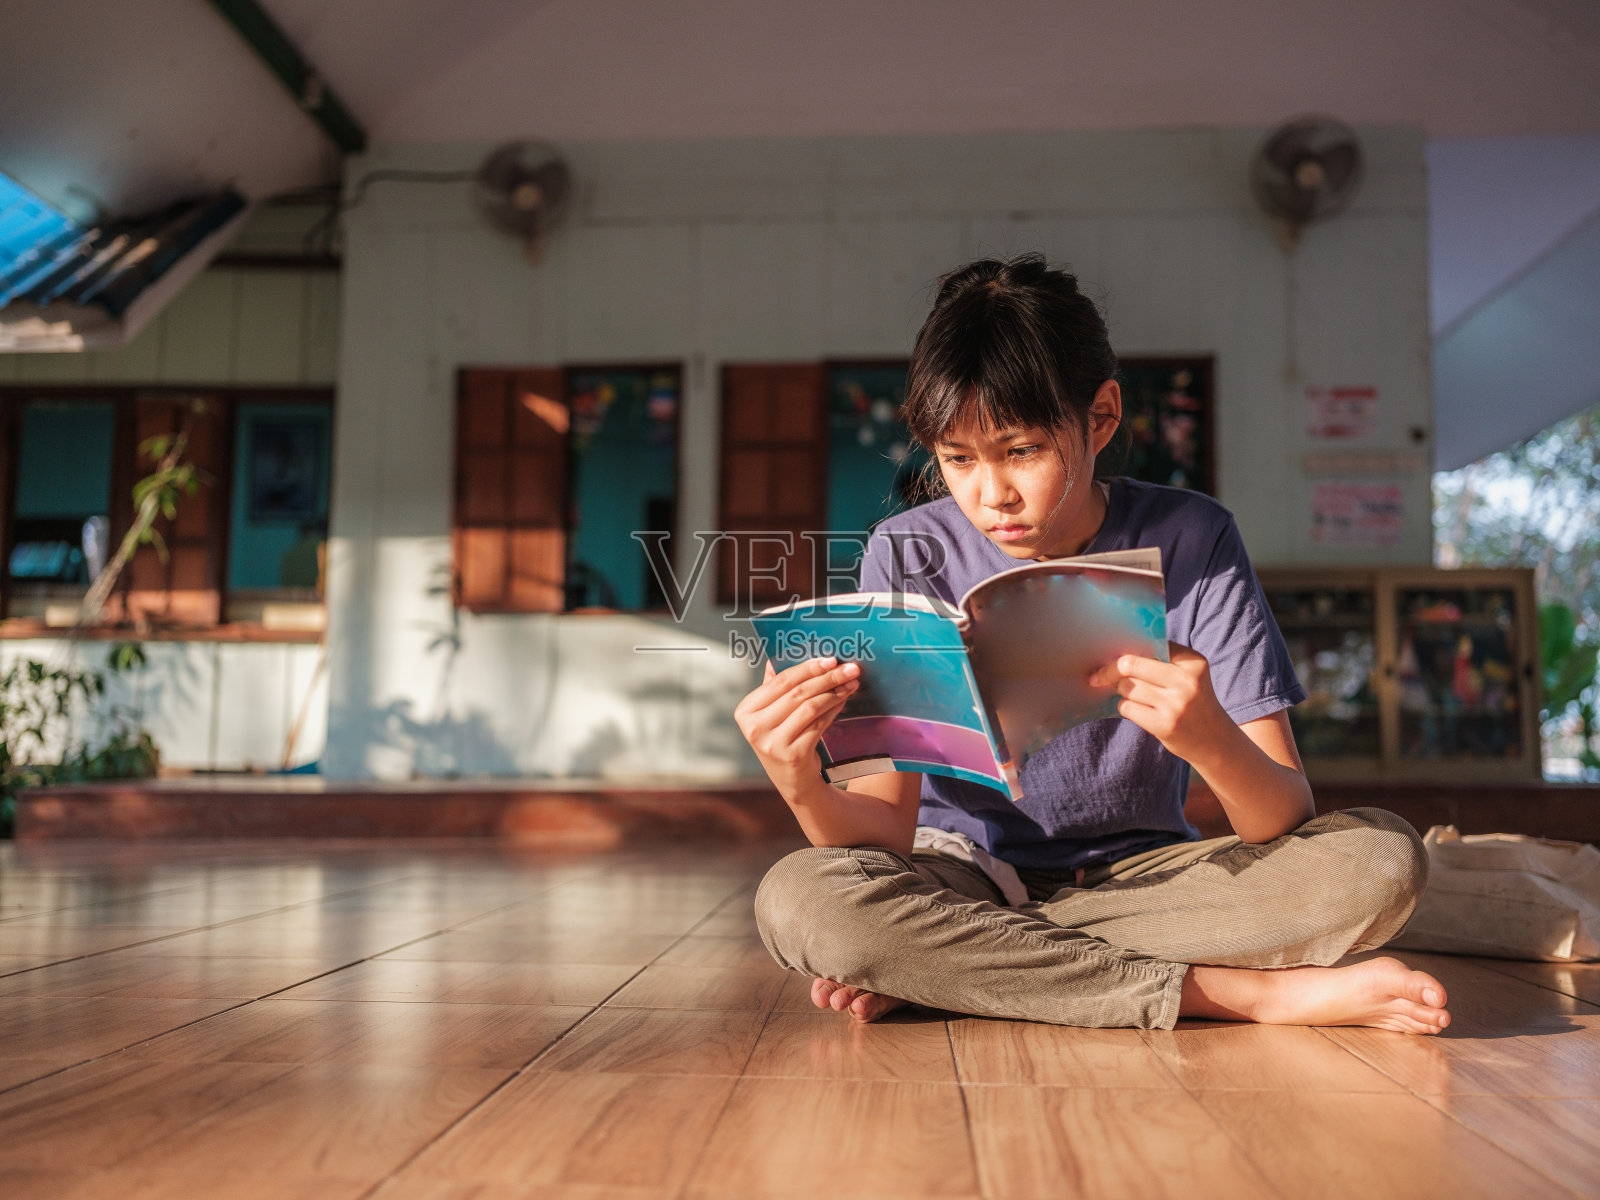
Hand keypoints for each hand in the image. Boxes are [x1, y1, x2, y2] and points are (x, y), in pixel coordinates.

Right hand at [734, 657, 860, 797]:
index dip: (807, 667)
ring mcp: (773, 743)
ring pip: (810, 707)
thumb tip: (776, 658)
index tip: (830, 659)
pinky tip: (844, 701)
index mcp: (745, 711)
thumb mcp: (771, 715)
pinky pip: (819, 724)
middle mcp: (754, 728)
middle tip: (850, 668)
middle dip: (827, 677)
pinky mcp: (793, 755)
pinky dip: (834, 709)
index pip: (780, 681)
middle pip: (797, 692)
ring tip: (851, 683)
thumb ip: (773, 688)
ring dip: (834, 692)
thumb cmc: (783, 740)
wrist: (793, 781)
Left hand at [1088, 642, 1235, 765]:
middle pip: (1130, 664)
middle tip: (1098, 675)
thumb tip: (1116, 652)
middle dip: (1110, 669)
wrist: (1214, 740)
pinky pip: (1127, 707)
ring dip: (1122, 691)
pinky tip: (1137, 710)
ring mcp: (1176, 704)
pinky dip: (1125, 707)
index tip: (1110, 652)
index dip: (1126, 649)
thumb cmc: (1192, 701)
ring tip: (1134, 696)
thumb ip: (1160, 660)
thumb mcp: (1187, 675)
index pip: (1149, 644)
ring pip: (1127, 687)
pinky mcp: (1165, 725)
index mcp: (1192, 661)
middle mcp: (1186, 681)